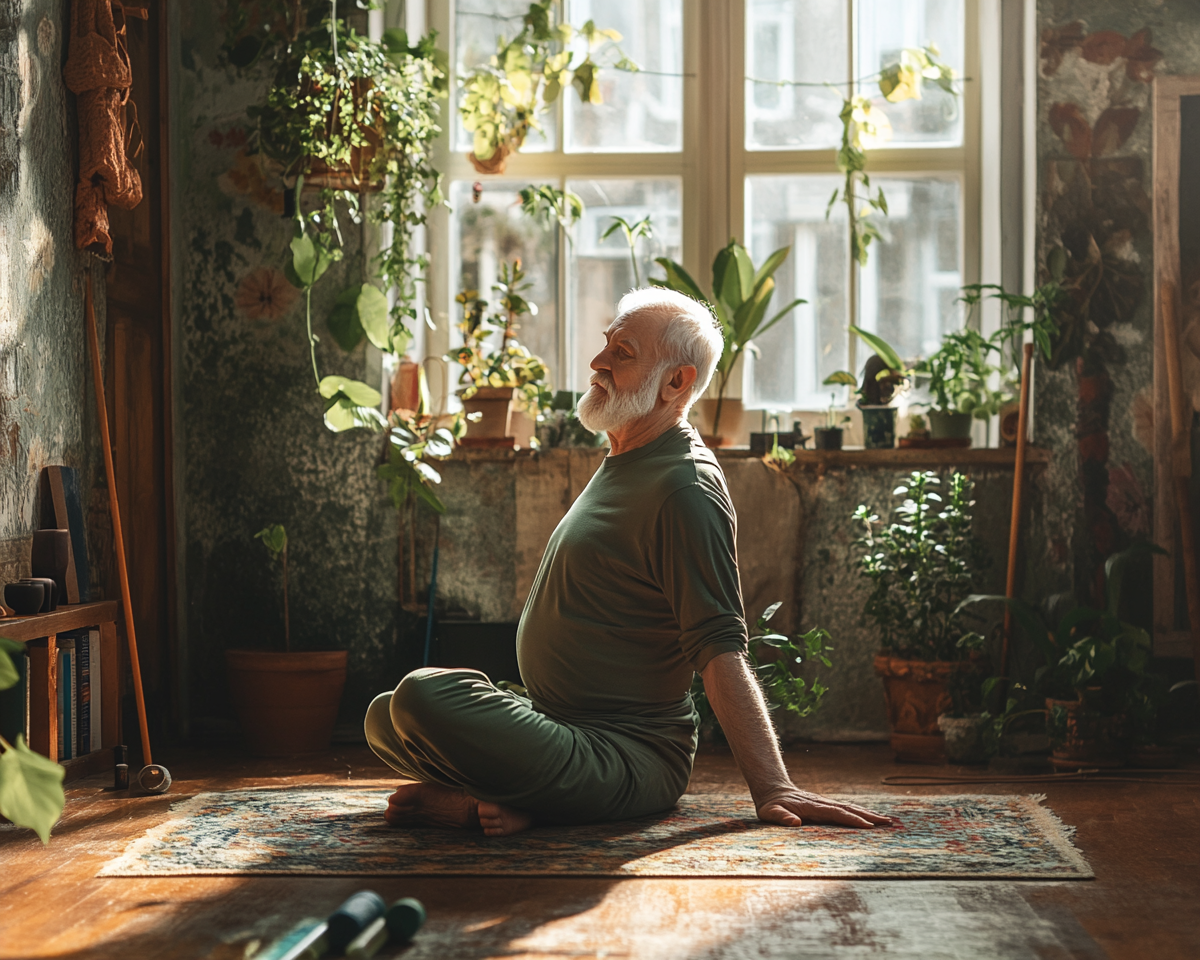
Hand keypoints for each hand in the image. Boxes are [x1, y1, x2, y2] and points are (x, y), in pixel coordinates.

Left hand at [756, 787, 894, 827]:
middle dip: (869, 816)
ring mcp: (826, 803)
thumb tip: (795, 823)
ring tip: (887, 821)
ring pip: (851, 807)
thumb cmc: (771, 805)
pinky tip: (871, 818)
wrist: (773, 790)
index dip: (853, 819)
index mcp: (813, 807)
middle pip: (850, 809)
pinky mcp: (826, 806)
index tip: (868, 826)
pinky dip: (861, 813)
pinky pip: (847, 809)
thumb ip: (782, 817)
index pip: (837, 814)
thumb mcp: (771, 812)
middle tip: (888, 823)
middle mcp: (823, 803)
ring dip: (869, 814)